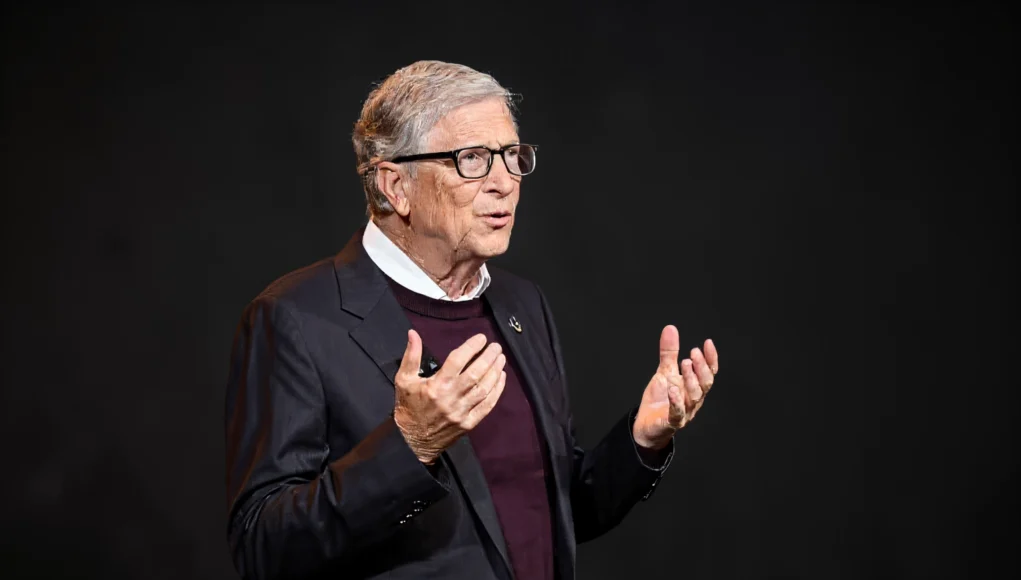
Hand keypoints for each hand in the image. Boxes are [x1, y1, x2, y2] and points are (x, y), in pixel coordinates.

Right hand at [393, 330, 507, 463]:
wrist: (411, 441)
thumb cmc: (408, 407)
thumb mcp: (404, 380)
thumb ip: (411, 356)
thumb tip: (413, 333)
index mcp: (435, 385)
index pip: (457, 361)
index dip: (471, 347)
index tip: (481, 338)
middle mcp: (450, 398)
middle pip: (475, 374)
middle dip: (488, 358)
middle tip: (496, 346)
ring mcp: (461, 412)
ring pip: (484, 389)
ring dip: (495, 372)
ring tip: (501, 359)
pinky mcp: (469, 423)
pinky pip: (487, 406)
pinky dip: (497, 391)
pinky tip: (501, 379)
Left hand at [633, 325, 718, 449]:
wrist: (645, 424)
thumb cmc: (660, 399)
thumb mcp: (664, 372)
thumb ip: (669, 353)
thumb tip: (670, 328)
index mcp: (694, 386)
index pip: (709, 372)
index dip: (710, 358)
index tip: (707, 343)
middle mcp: (693, 399)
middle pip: (705, 384)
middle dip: (701, 367)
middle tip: (693, 353)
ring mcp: (685, 411)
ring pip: (695, 397)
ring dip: (691, 379)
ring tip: (684, 363)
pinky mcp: (672, 422)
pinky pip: (678, 413)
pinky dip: (676, 401)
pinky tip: (672, 388)